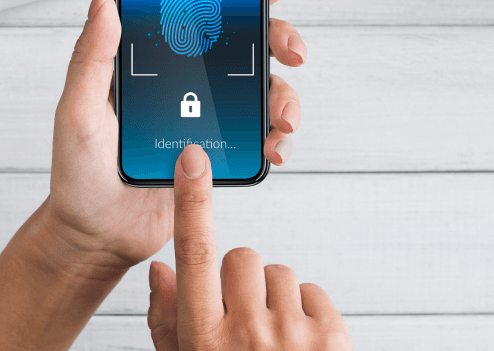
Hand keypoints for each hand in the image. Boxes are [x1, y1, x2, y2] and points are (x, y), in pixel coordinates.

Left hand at [42, 0, 305, 270]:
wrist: (96, 236)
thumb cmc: (78, 173)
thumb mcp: (76, 109)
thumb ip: (92, 56)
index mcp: (155, 63)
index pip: (202, 14)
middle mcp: (187, 84)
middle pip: (246, 46)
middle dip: (279, 39)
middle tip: (291, 51)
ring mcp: (207, 118)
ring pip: (262, 92)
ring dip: (284, 97)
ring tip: (281, 118)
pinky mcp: (219, 153)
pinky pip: (258, 138)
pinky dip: (274, 138)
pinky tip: (272, 146)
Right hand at [147, 145, 350, 350]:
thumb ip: (166, 322)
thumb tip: (160, 269)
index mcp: (204, 340)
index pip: (194, 255)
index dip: (191, 201)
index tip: (192, 160)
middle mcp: (247, 335)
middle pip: (241, 258)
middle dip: (239, 279)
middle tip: (241, 317)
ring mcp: (293, 337)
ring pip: (279, 272)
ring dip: (274, 296)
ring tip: (272, 338)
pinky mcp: (334, 338)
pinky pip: (313, 291)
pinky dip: (305, 310)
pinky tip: (298, 344)